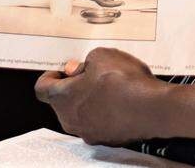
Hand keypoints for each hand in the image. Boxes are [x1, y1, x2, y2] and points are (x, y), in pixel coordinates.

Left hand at [35, 48, 166, 144]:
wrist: (152, 109)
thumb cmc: (124, 83)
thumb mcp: (101, 56)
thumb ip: (84, 62)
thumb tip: (77, 70)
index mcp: (63, 98)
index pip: (42, 88)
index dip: (49, 77)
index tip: (59, 72)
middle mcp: (71, 119)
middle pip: (62, 102)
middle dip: (73, 87)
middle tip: (90, 74)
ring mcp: (88, 132)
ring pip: (81, 113)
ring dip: (90, 100)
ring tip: (110, 86)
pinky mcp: (107, 138)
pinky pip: (99, 122)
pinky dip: (105, 112)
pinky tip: (121, 100)